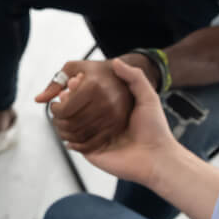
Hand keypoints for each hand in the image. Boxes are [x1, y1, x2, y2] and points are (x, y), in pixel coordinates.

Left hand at [35, 59, 134, 152]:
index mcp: (93, 86)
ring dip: (65, 135)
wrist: (124, 78)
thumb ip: (54, 84)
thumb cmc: (96, 72)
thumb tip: (38, 100)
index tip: (55, 106)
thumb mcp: (74, 68)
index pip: (65, 110)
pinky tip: (71, 141)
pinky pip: (93, 144)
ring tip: (63, 127)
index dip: (54, 111)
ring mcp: (112, 116)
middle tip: (57, 118)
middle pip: (71, 124)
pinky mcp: (116, 127)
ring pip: (80, 136)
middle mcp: (105, 102)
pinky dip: (78, 146)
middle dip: (58, 123)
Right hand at [75, 59, 179, 184]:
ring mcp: (94, 137)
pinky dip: (67, 133)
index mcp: (111, 110)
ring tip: (62, 108)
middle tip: (66, 93)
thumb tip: (116, 61)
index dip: (79, 87)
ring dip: (64, 116)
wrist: (156, 156)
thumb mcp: (148, 97)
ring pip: (69, 124)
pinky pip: (71, 141)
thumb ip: (134, 77)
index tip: (76, 79)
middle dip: (68, 99)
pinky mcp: (90, 151)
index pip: (88, 95)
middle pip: (75, 109)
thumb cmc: (155, 129)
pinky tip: (66, 125)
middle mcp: (101, 123)